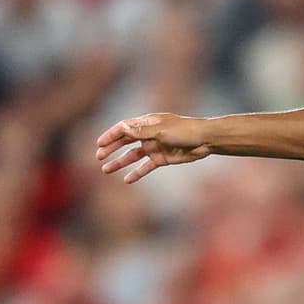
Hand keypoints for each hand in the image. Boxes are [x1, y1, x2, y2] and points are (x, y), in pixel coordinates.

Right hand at [95, 113, 209, 182]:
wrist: (205, 140)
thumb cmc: (185, 130)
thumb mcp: (161, 130)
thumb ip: (141, 132)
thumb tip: (122, 128)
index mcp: (147, 123)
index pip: (124, 128)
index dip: (111, 135)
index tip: (99, 144)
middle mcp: (148, 134)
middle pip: (125, 141)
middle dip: (111, 149)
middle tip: (98, 157)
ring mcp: (155, 147)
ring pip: (133, 155)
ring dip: (120, 162)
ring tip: (106, 170)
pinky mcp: (162, 158)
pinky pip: (146, 166)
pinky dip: (137, 173)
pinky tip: (127, 180)